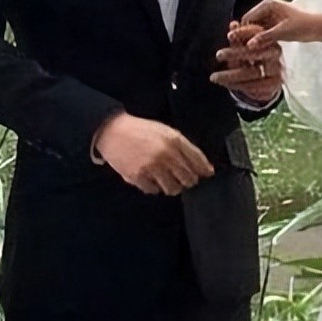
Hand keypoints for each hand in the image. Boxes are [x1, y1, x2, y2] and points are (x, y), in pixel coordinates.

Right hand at [94, 113, 213, 195]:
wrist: (113, 131)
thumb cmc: (140, 130)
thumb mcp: (165, 131)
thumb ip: (183, 146)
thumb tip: (204, 166)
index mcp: (174, 140)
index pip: (198, 160)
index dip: (205, 169)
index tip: (207, 173)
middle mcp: (165, 154)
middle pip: (188, 178)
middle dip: (188, 179)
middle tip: (184, 178)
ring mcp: (152, 167)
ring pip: (173, 188)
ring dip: (172, 186)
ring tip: (166, 178)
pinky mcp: (138, 176)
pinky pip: (154, 190)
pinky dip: (155, 187)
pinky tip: (151, 178)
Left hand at [211, 21, 284, 103]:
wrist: (267, 80)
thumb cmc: (253, 58)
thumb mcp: (244, 47)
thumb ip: (239, 38)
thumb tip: (233, 24)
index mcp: (269, 39)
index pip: (257, 34)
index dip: (243, 34)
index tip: (229, 35)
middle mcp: (275, 54)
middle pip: (256, 53)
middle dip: (236, 53)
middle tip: (218, 54)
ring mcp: (276, 70)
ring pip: (253, 73)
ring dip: (231, 75)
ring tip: (214, 77)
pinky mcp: (274, 85)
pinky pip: (254, 87)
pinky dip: (238, 86)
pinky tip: (226, 84)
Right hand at [238, 0, 321, 46]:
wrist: (319, 27)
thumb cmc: (303, 26)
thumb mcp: (282, 32)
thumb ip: (264, 38)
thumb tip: (248, 45)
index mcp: (268, 4)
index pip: (247, 18)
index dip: (244, 32)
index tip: (242, 47)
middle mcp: (268, 7)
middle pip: (251, 23)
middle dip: (249, 37)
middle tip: (248, 52)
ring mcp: (272, 15)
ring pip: (257, 29)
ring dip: (256, 40)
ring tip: (255, 52)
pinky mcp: (276, 23)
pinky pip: (264, 32)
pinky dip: (263, 40)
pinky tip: (263, 50)